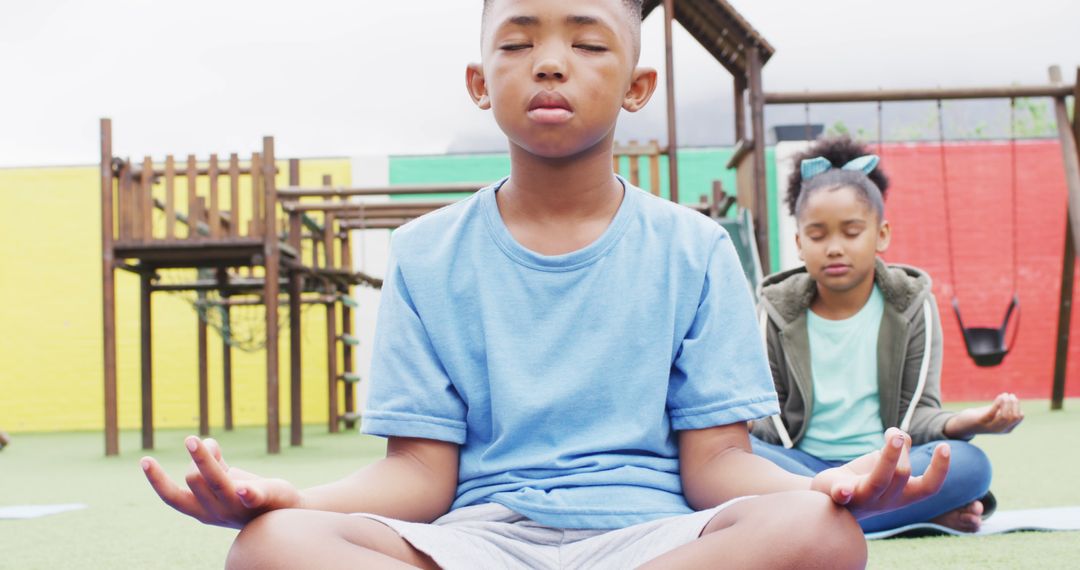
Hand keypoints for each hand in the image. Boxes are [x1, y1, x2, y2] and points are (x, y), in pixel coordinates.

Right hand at [142, 436, 301, 527]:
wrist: (281, 511)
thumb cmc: (245, 494)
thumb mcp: (222, 479)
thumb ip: (211, 462)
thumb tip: (204, 443)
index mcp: (201, 510)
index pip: (172, 498)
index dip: (157, 479)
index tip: (145, 459)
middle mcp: (215, 511)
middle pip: (193, 478)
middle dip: (197, 455)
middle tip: (206, 444)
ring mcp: (237, 507)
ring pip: (215, 479)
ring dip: (206, 456)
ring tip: (204, 440)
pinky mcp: (260, 500)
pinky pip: (252, 497)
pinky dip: (247, 493)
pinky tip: (244, 490)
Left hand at [810, 428, 949, 518]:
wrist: (829, 499)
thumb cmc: (863, 479)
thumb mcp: (884, 463)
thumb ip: (897, 449)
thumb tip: (901, 435)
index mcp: (902, 494)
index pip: (929, 487)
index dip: (940, 469)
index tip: (945, 447)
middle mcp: (885, 500)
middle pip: (902, 474)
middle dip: (901, 450)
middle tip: (894, 434)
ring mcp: (863, 499)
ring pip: (878, 481)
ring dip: (888, 458)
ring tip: (892, 434)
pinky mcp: (839, 495)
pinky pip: (841, 496)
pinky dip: (843, 493)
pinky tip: (843, 490)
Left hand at [945, 392, 1023, 437]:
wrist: (963, 425)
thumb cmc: (981, 417)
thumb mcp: (995, 414)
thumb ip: (1004, 410)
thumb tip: (1013, 399)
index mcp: (1006, 428)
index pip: (1019, 418)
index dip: (1018, 406)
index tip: (1012, 397)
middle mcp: (1000, 429)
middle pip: (1014, 417)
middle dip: (1014, 404)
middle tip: (1010, 395)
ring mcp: (991, 426)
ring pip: (1005, 416)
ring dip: (1007, 403)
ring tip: (1004, 395)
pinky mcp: (981, 422)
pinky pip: (993, 413)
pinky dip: (998, 403)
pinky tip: (1000, 396)